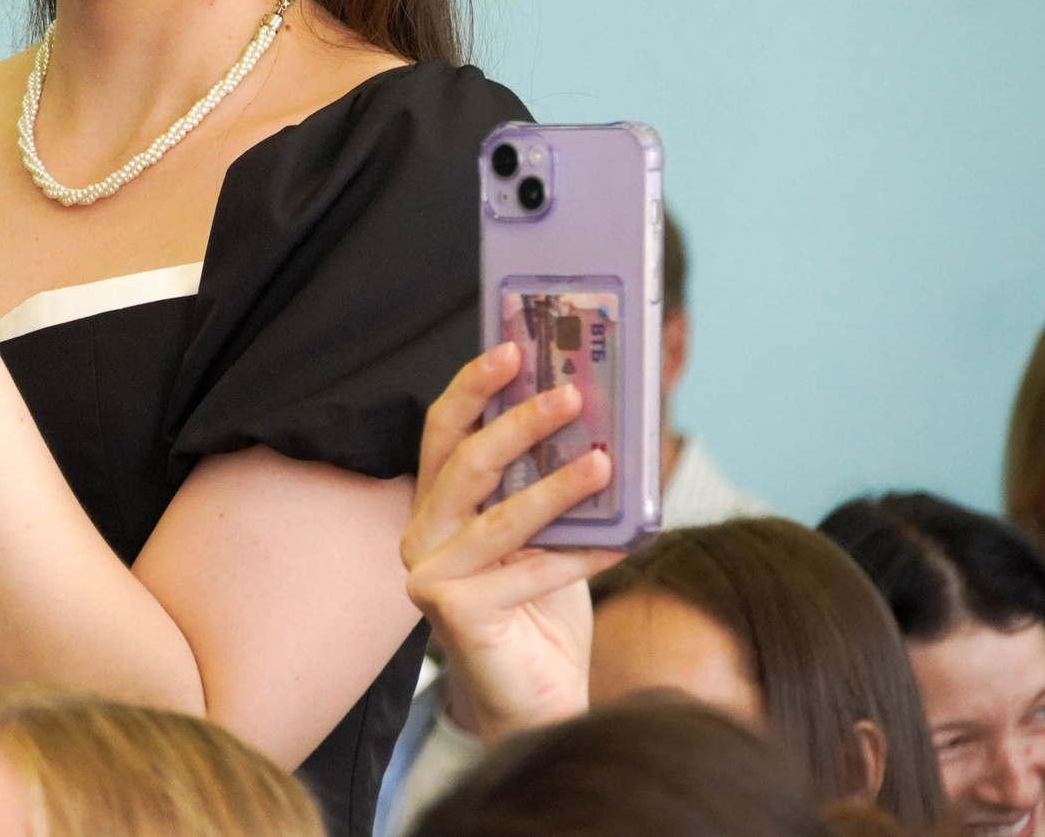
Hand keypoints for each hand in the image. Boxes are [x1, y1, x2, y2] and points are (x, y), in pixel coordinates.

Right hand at [401, 343, 624, 746]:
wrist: (542, 697)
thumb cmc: (545, 609)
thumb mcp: (547, 531)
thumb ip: (548, 482)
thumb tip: (591, 416)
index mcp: (435, 506)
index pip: (443, 432)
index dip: (473, 386)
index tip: (513, 348)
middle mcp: (421, 536)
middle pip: (465, 463)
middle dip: (519, 422)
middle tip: (569, 395)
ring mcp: (430, 575)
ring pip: (499, 516)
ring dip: (558, 486)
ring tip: (605, 462)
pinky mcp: (453, 612)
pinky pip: (528, 571)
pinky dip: (580, 556)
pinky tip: (624, 544)